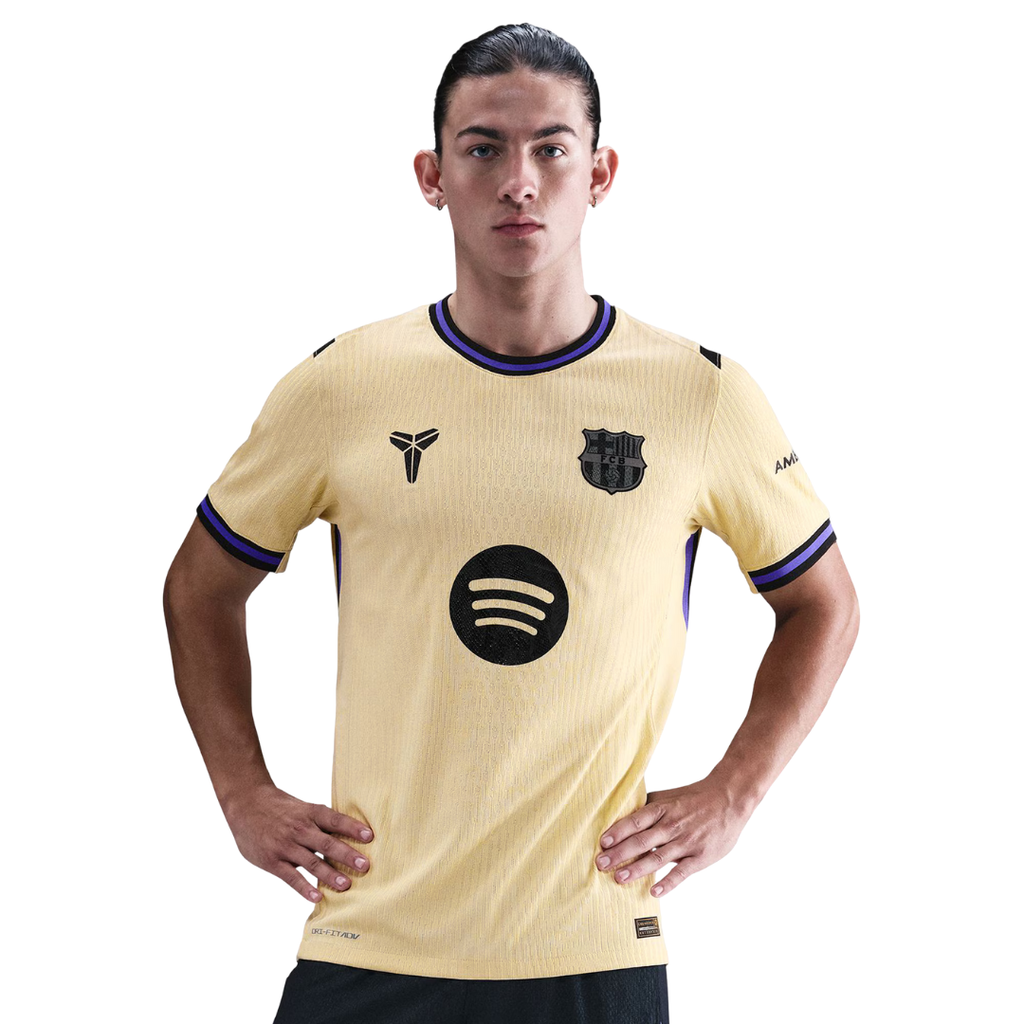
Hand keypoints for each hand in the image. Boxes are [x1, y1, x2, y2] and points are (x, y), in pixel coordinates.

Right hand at [223, 784, 373, 902]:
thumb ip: (321, 822)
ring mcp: (286, 846)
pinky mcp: (272, 861)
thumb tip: (349, 833)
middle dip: (347, 855)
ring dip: (330, 874)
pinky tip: (317, 897)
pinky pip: (291, 877)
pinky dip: (304, 887)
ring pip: (311, 862)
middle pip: (327, 843)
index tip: (370, 836)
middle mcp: (300, 829)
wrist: (246, 804)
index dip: (352, 828)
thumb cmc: (281, 808)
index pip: (335, 820)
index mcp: (310, 813)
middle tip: (365, 865)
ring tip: (346, 885)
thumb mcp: (302, 808)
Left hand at [594, 779, 750, 897]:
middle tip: (600, 864)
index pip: (636, 821)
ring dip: (637, 869)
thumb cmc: (694, 798)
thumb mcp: (669, 797)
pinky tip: (654, 892)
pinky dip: (668, 882)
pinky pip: (682, 872)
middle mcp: (672, 825)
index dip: (618, 831)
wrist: (729, 798)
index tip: (602, 842)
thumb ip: (647, 807)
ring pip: (658, 857)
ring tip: (619, 878)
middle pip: (642, 841)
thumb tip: (620, 813)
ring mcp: (686, 842)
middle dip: (619, 853)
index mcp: (663, 809)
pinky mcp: (701, 857)